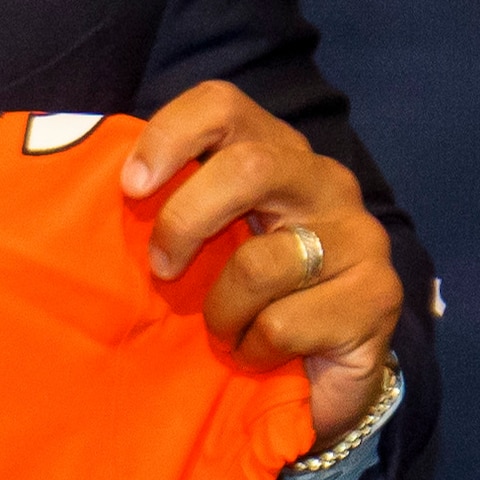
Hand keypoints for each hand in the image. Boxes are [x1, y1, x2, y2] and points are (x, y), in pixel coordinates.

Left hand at [124, 81, 401, 436]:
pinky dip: (254, 349)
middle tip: (162, 267)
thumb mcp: (207, 244)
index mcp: (276, 154)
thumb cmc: (249, 298)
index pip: (223, 105)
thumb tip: (102, 192)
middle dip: (186, 220)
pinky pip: (283, 323)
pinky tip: (262, 354)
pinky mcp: (378, 295)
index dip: (170, 134)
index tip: (131, 187)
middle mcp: (324, 182)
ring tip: (225, 333)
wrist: (325, 373)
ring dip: (221, 312)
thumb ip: (172, 209)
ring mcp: (359, 236)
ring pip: (259, 263)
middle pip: (249, 166)